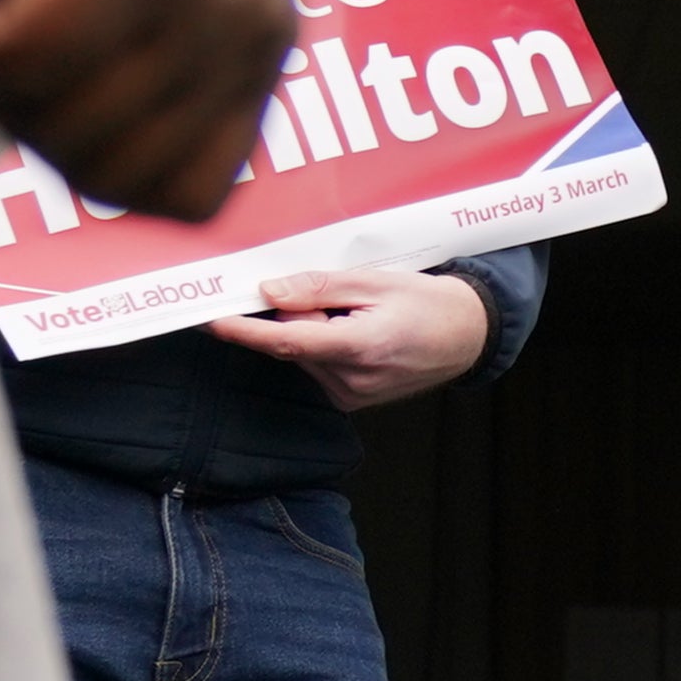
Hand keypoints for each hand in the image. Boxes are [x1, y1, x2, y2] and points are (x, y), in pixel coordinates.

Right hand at [0, 0, 295, 221]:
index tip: (56, 102)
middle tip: (5, 36)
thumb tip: (80, 146)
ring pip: (47, 118)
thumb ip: (173, 48)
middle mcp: (238, 31)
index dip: (98, 170)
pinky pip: (4, 55)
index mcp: (265, 41)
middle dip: (30, 120)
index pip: (189, 193)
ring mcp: (186, 0)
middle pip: (101, 170)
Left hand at [212, 267, 492, 411]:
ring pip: (304, 355)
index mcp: (360, 347)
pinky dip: (324, 345)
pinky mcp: (351, 399)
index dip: (245, 332)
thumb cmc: (429, 304)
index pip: (287, 341)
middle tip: (337, 295)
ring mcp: (351, 395)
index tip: (212, 320)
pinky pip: (318, 366)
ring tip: (359, 316)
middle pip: (294, 344)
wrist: (468, 337)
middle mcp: (351, 379)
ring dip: (313, 331)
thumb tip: (270, 292)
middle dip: (297, 315)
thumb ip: (320, 287)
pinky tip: (358, 333)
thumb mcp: (378, 281)